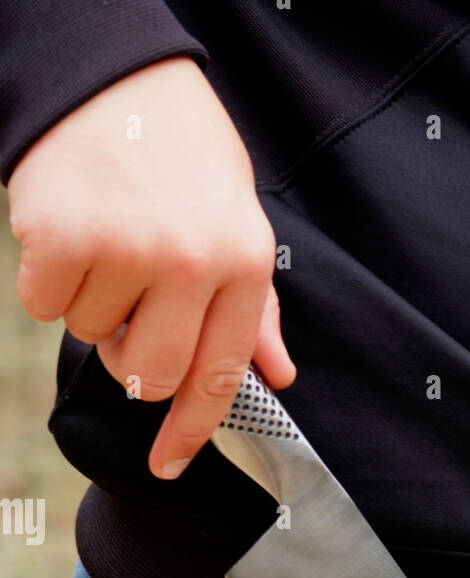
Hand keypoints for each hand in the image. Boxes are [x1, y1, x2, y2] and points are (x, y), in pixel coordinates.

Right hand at [8, 56, 294, 477]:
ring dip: (90, 303)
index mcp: (243, 263)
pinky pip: (45, 306)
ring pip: (90, 337)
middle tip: (128, 310)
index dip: (190, 430)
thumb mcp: (239, 220)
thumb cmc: (181, 153)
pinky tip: (71, 231)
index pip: (220, 375)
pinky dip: (49, 278)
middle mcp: (192, 262)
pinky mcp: (64, 238)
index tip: (169, 466)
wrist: (112, 73)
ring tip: (107, 241)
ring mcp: (127, 250)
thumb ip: (256, 306)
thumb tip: (278, 374)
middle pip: (149, 375)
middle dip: (131, 359)